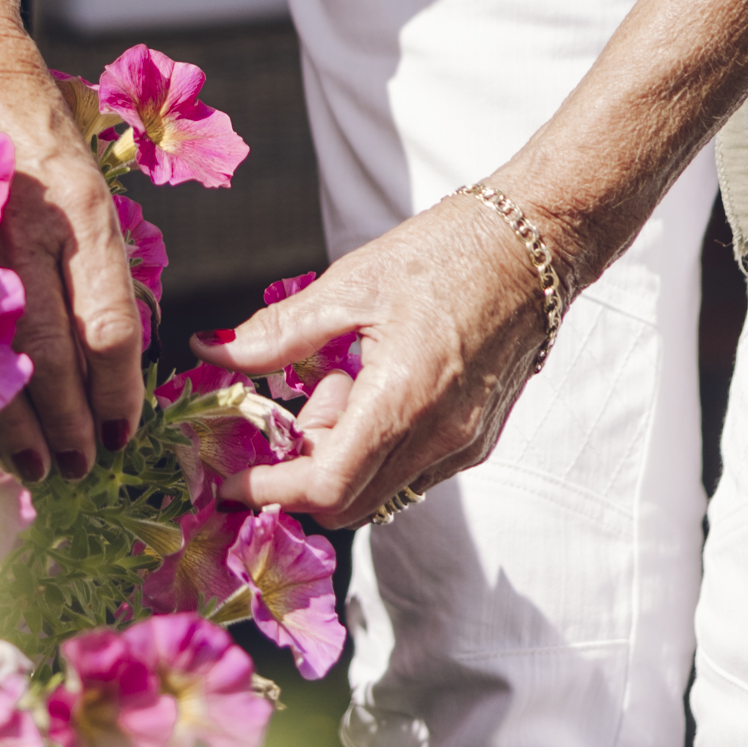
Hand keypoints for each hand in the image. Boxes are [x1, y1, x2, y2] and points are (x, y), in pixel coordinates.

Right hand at [0, 59, 146, 485]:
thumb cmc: (35, 131)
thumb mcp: (87, 186)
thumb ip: (96, 266)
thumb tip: (109, 362)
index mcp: (83, 211)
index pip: (108, 325)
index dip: (117, 392)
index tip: (124, 434)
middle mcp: (28, 227)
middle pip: (53, 353)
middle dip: (70, 422)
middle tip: (83, 466)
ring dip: (18, 422)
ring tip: (40, 467)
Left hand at [195, 191, 551, 530]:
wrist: (537, 243)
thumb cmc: (448, 252)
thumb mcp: (351, 285)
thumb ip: (278, 333)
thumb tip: (210, 352)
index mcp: (404, 399)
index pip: (326, 487)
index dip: (269, 490)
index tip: (229, 479)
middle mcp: (441, 438)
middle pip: (349, 503)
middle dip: (300, 473)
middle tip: (286, 413)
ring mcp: (466, 444)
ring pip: (380, 490)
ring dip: (340, 457)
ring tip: (340, 381)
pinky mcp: (479, 439)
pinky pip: (412, 471)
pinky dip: (375, 448)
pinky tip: (373, 387)